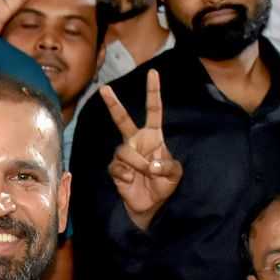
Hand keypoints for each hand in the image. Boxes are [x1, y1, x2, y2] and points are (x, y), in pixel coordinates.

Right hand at [101, 70, 182, 231]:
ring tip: (144, 174)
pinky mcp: (115, 169)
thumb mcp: (175, 175)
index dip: (153, 92)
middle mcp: (136, 141)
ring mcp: (124, 155)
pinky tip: (130, 181)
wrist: (150, 206)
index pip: (153, 110)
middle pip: (122, 119)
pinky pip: (117, 166)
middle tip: (104, 88)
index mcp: (154, 137)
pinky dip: (126, 175)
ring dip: (137, 164)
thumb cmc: (163, 186)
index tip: (153, 73)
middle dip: (113, 104)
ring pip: (124, 150)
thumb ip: (168, 166)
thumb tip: (151, 164)